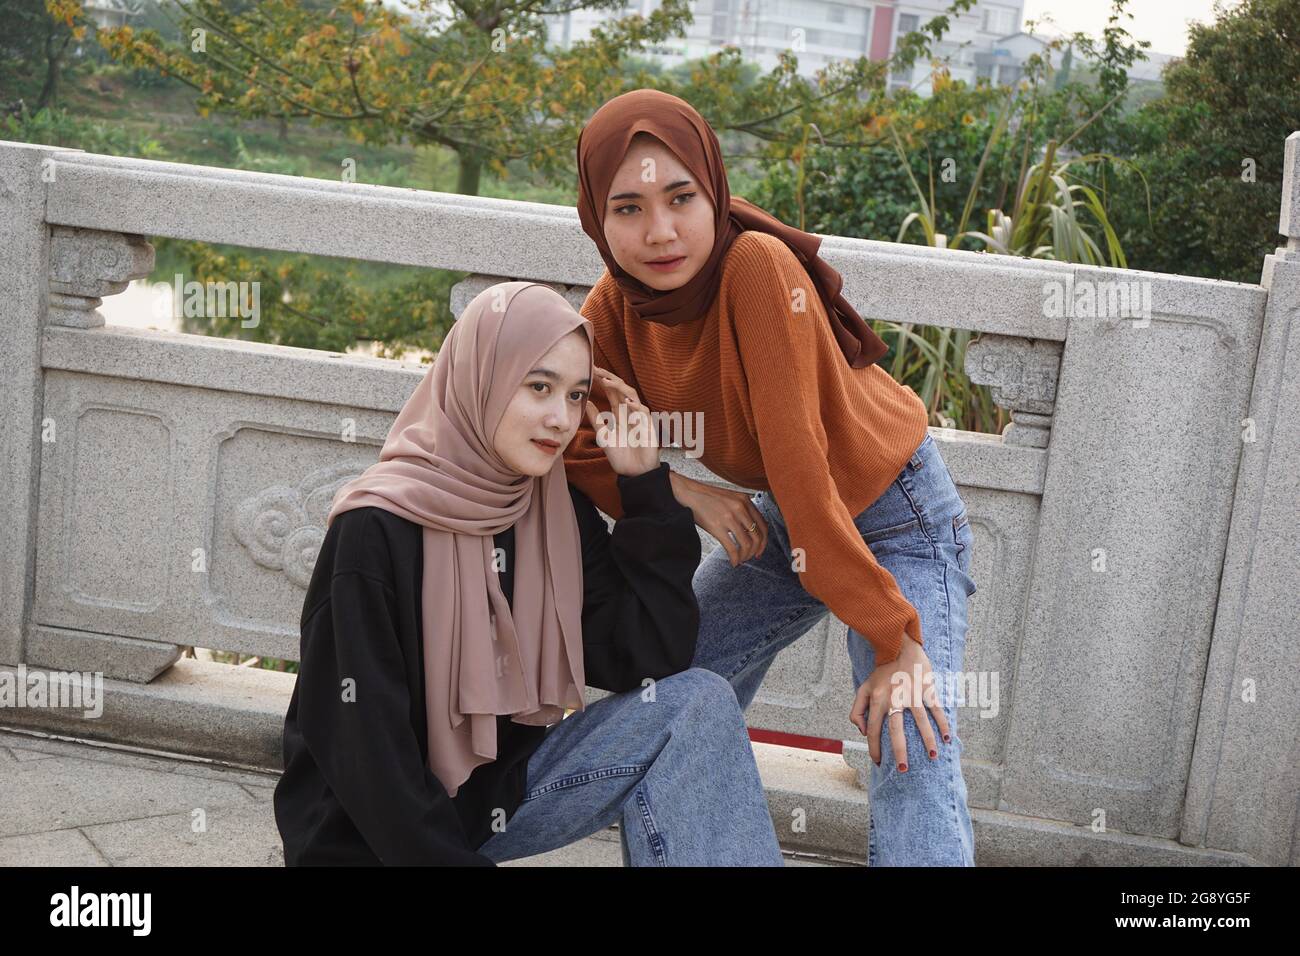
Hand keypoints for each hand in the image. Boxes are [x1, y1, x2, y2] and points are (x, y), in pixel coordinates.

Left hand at [584, 367, 658, 477]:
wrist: (634, 473)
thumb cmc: (621, 455)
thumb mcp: (603, 436)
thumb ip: (596, 419)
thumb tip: (586, 402)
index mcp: (620, 412)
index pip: (612, 391)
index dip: (602, 380)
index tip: (591, 371)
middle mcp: (630, 411)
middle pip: (621, 388)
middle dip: (609, 378)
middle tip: (597, 370)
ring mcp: (639, 417)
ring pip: (632, 395)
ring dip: (620, 387)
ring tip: (607, 382)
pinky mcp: (647, 426)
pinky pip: (643, 412)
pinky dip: (635, 406)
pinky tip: (627, 402)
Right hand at [666, 471, 768, 566]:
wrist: (689, 493)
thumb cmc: (708, 498)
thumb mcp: (730, 498)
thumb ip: (742, 510)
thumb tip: (750, 530)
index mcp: (745, 500)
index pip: (763, 525)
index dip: (764, 541)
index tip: (759, 550)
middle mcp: (740, 508)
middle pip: (757, 536)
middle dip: (755, 551)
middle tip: (750, 557)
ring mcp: (729, 517)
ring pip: (747, 544)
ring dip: (745, 556)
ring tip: (740, 560)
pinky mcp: (717, 527)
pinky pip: (732, 548)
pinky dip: (735, 558)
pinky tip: (733, 562)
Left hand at [848, 635, 948, 771]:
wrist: (898, 645)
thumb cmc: (881, 670)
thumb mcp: (863, 687)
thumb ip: (857, 710)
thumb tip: (862, 731)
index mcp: (877, 700)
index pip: (872, 729)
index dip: (874, 748)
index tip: (879, 762)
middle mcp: (894, 699)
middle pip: (896, 730)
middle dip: (899, 751)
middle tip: (904, 770)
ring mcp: (912, 693)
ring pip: (921, 722)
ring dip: (928, 741)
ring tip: (933, 757)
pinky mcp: (926, 688)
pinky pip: (936, 709)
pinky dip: (942, 724)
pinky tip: (947, 738)